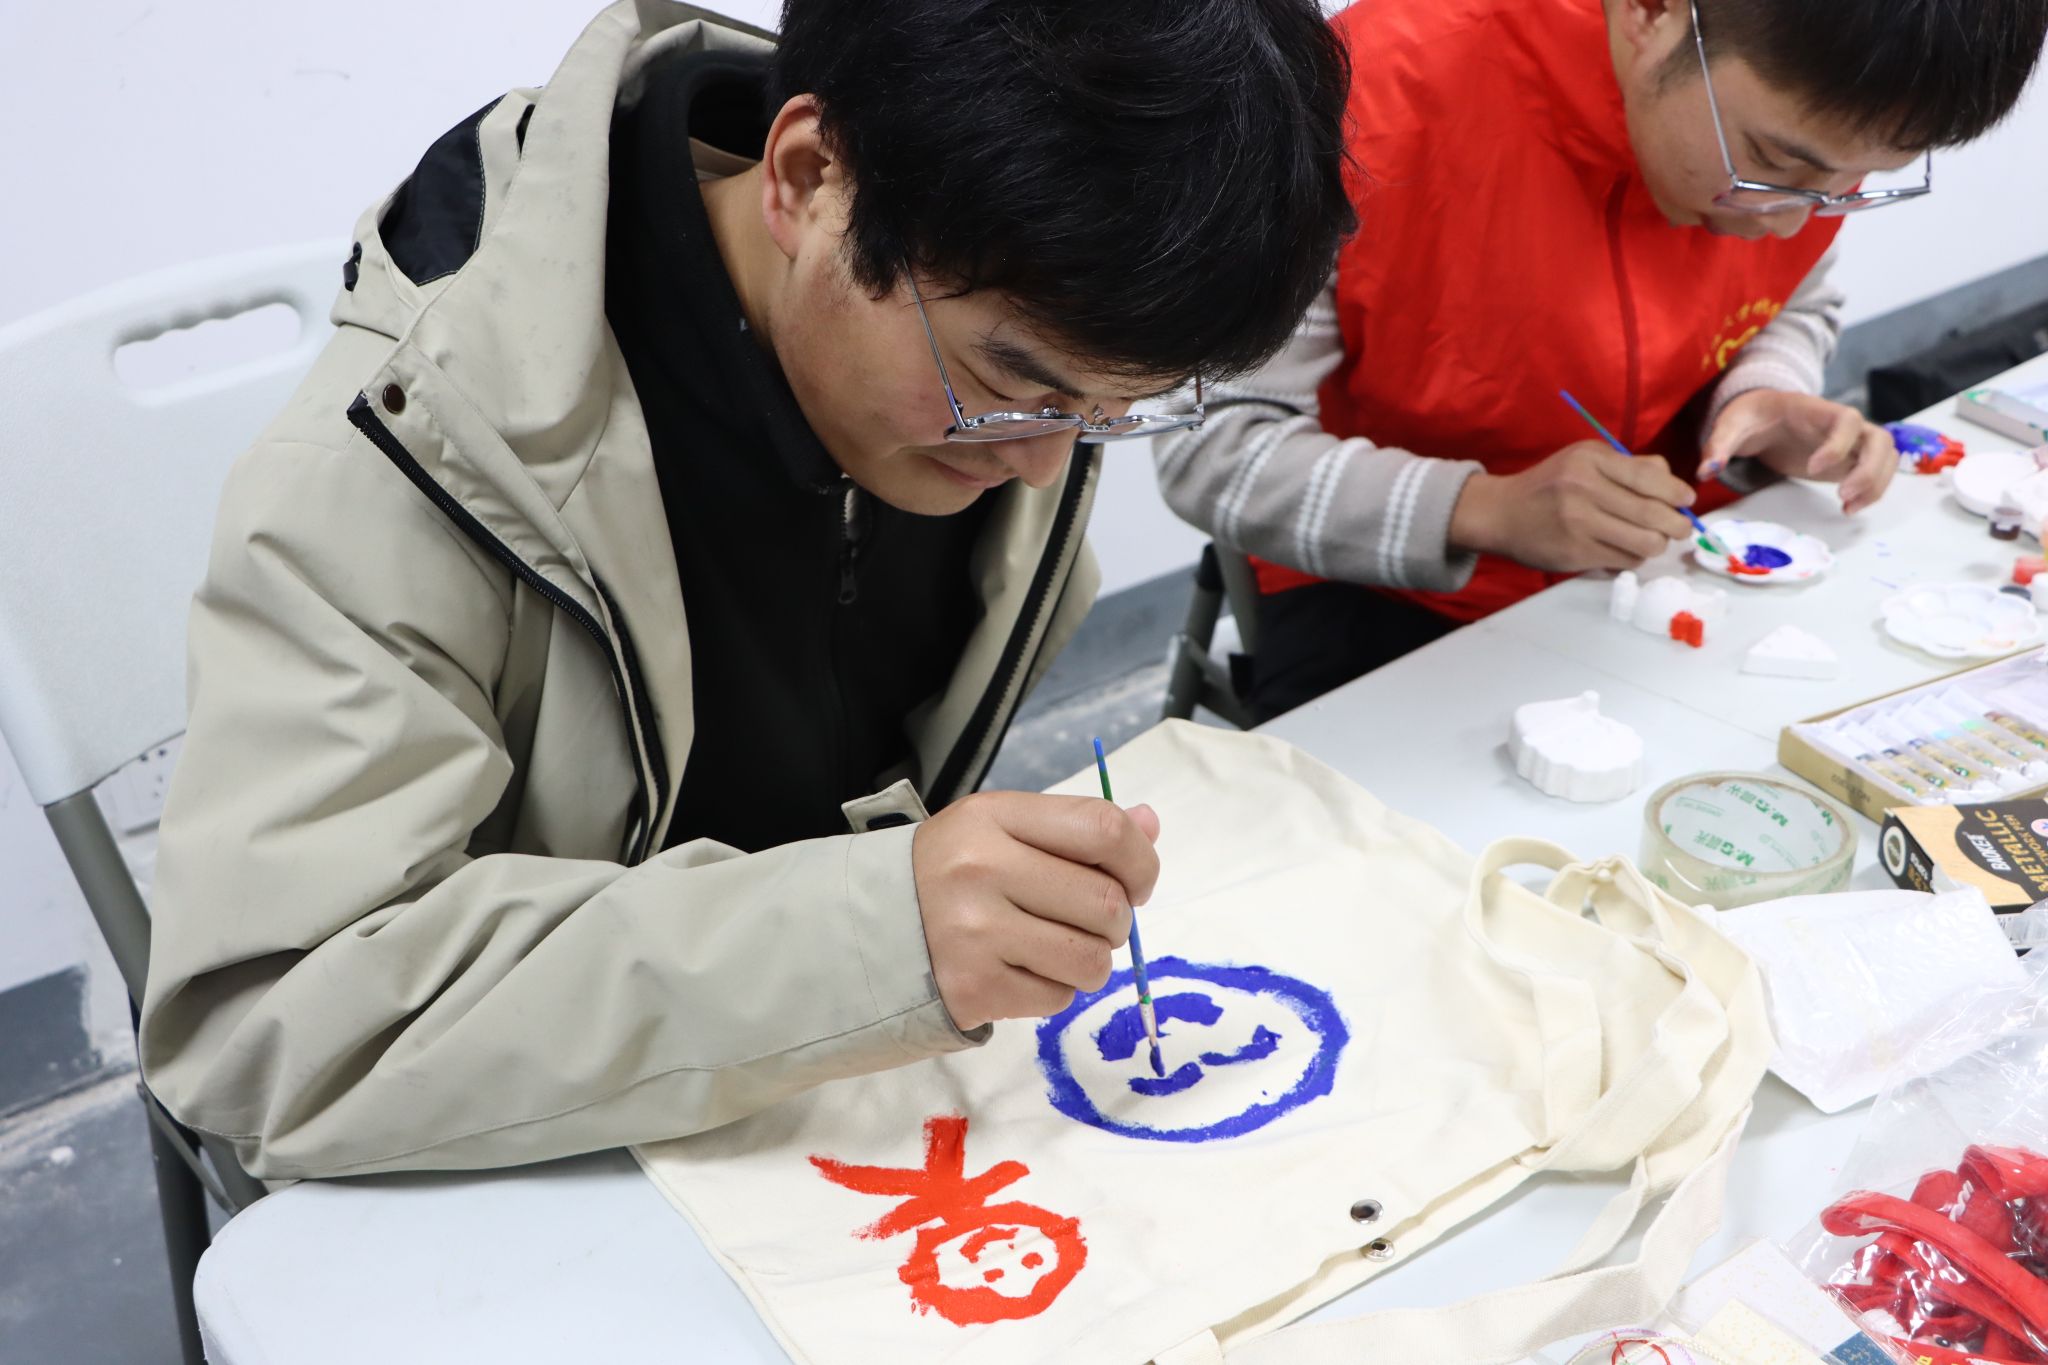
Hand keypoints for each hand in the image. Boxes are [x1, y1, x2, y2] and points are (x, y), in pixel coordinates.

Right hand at [912, 792, 1161, 1031]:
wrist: (868, 926)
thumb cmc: (953, 871)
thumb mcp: (1003, 828)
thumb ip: (1076, 826)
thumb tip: (1150, 824)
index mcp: (994, 816)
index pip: (1103, 829)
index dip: (1140, 860)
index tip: (1137, 880)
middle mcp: (981, 869)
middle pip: (1107, 903)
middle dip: (1116, 921)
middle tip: (1090, 922)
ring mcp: (974, 933)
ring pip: (1091, 960)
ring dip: (1089, 960)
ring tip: (1056, 948)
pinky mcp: (973, 988)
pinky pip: (1058, 998)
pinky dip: (1054, 989)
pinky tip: (1021, 970)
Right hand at [1448, 440, 1696, 572]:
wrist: (1500, 513)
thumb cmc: (1549, 485)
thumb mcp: (1584, 460)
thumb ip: (1628, 466)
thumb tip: (1672, 481)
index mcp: (1590, 460)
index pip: (1649, 478)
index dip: (1677, 493)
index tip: (1686, 501)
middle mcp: (1584, 489)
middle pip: (1654, 514)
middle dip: (1677, 525)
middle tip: (1679, 528)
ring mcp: (1579, 524)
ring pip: (1645, 542)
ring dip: (1657, 545)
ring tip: (1652, 541)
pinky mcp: (1575, 553)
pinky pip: (1624, 560)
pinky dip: (1633, 558)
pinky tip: (1624, 550)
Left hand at [1701, 390, 1895, 513]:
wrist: (1762, 414)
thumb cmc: (1750, 416)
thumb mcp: (1730, 425)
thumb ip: (1719, 445)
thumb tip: (1706, 472)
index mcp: (1815, 410)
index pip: (1846, 420)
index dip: (1838, 444)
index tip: (1814, 468)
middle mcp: (1842, 425)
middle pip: (1880, 438)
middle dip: (1870, 469)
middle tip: (1844, 496)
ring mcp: (1851, 442)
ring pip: (1887, 456)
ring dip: (1877, 483)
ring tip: (1849, 508)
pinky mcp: (1850, 459)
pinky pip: (1877, 471)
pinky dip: (1872, 491)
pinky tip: (1848, 509)